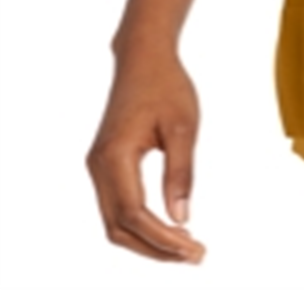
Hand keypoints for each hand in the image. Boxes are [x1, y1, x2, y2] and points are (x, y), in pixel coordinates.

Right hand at [85, 46, 206, 262]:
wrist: (143, 58)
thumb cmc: (166, 85)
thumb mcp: (183, 125)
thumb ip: (181, 172)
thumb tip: (182, 218)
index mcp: (114, 156)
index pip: (134, 214)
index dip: (162, 238)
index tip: (194, 249)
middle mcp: (98, 166)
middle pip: (119, 227)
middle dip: (155, 248)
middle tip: (195, 256)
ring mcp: (98, 167)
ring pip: (115, 222)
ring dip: (147, 241)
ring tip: (185, 249)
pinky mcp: (105, 165)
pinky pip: (117, 207)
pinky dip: (140, 225)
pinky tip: (168, 229)